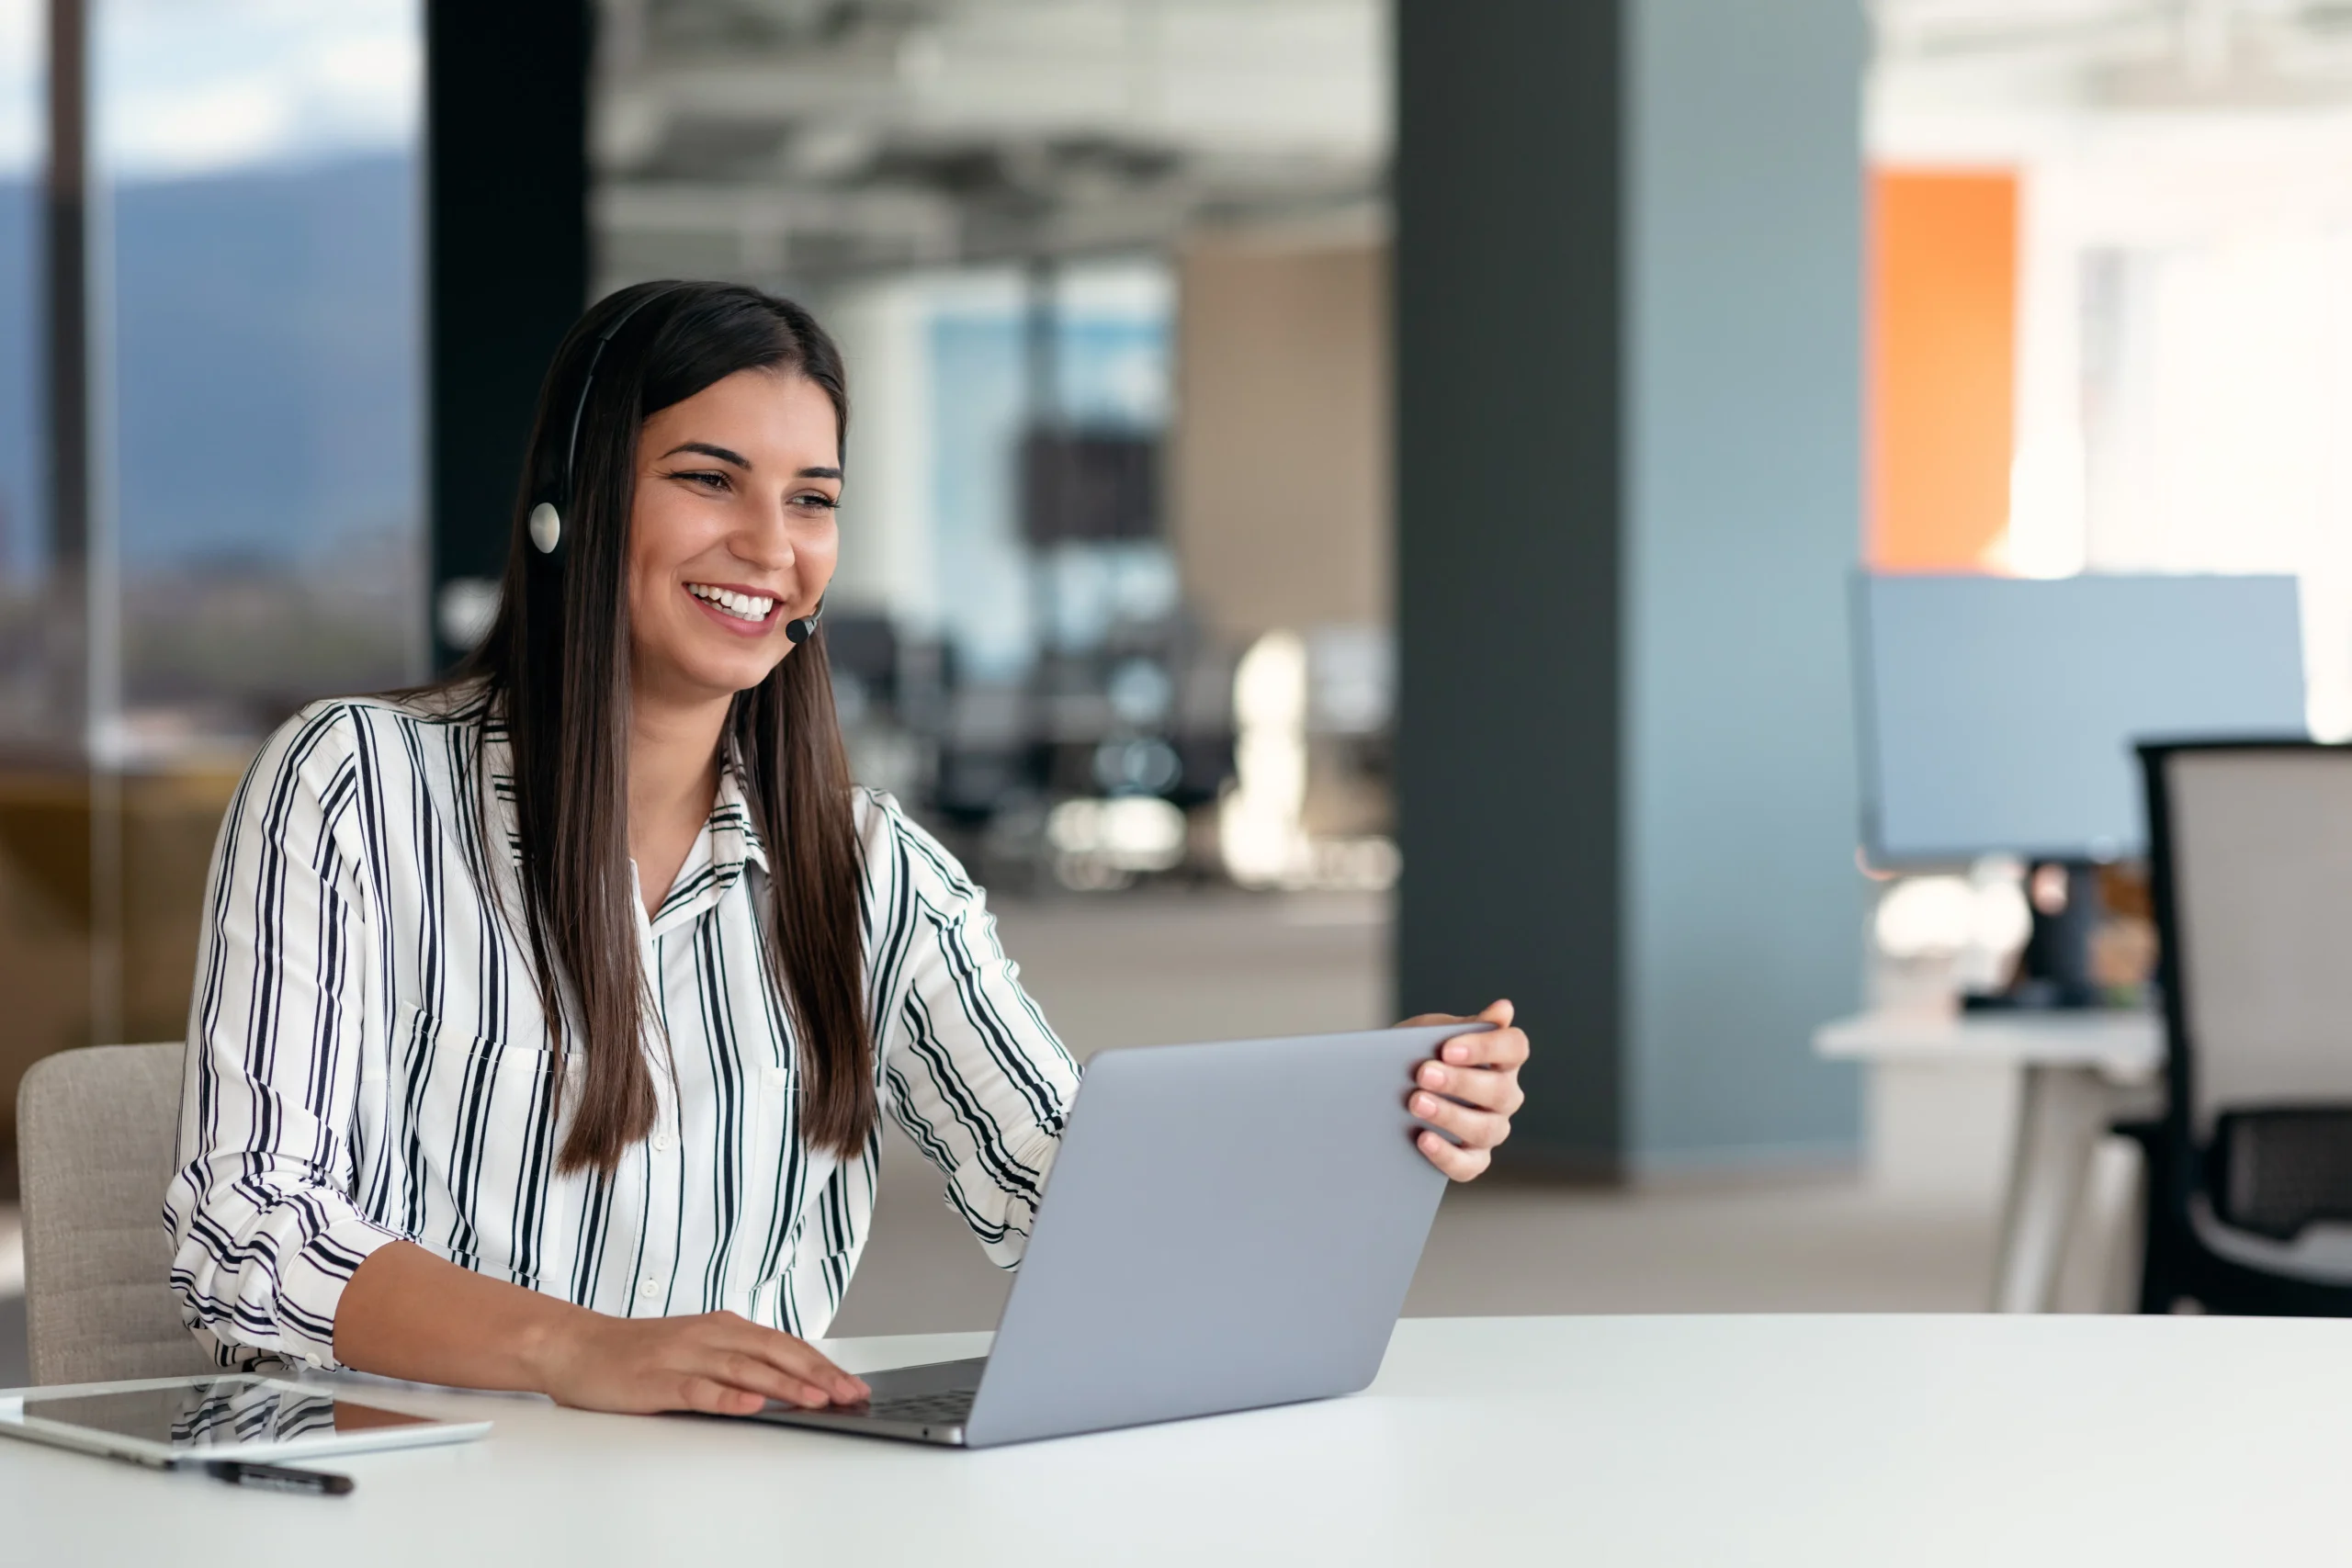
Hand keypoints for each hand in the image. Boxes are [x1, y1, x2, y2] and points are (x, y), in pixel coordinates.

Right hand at [532, 1308, 870, 1416]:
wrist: (578, 1346)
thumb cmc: (640, 1353)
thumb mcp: (698, 1349)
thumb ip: (738, 1361)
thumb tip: (788, 1381)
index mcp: (724, 1327)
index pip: (784, 1345)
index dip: (821, 1364)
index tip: (853, 1383)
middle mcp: (710, 1336)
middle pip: (774, 1353)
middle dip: (817, 1374)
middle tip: (849, 1393)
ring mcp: (684, 1356)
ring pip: (744, 1370)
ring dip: (783, 1384)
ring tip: (816, 1398)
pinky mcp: (657, 1380)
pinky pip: (697, 1389)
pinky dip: (725, 1397)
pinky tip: (750, 1405)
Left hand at [1396, 999, 1527, 1180]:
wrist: (1385, 1088)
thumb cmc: (1419, 1054)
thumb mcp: (1433, 1033)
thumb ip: (1463, 1026)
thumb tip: (1504, 1010)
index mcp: (1502, 1058)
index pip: (1514, 1048)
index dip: (1486, 1047)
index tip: (1447, 1048)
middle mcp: (1505, 1095)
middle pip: (1499, 1091)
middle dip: (1459, 1083)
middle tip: (1422, 1074)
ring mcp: (1492, 1129)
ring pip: (1485, 1129)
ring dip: (1450, 1116)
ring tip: (1415, 1103)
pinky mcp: (1473, 1160)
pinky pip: (1468, 1165)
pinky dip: (1446, 1155)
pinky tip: (1423, 1139)